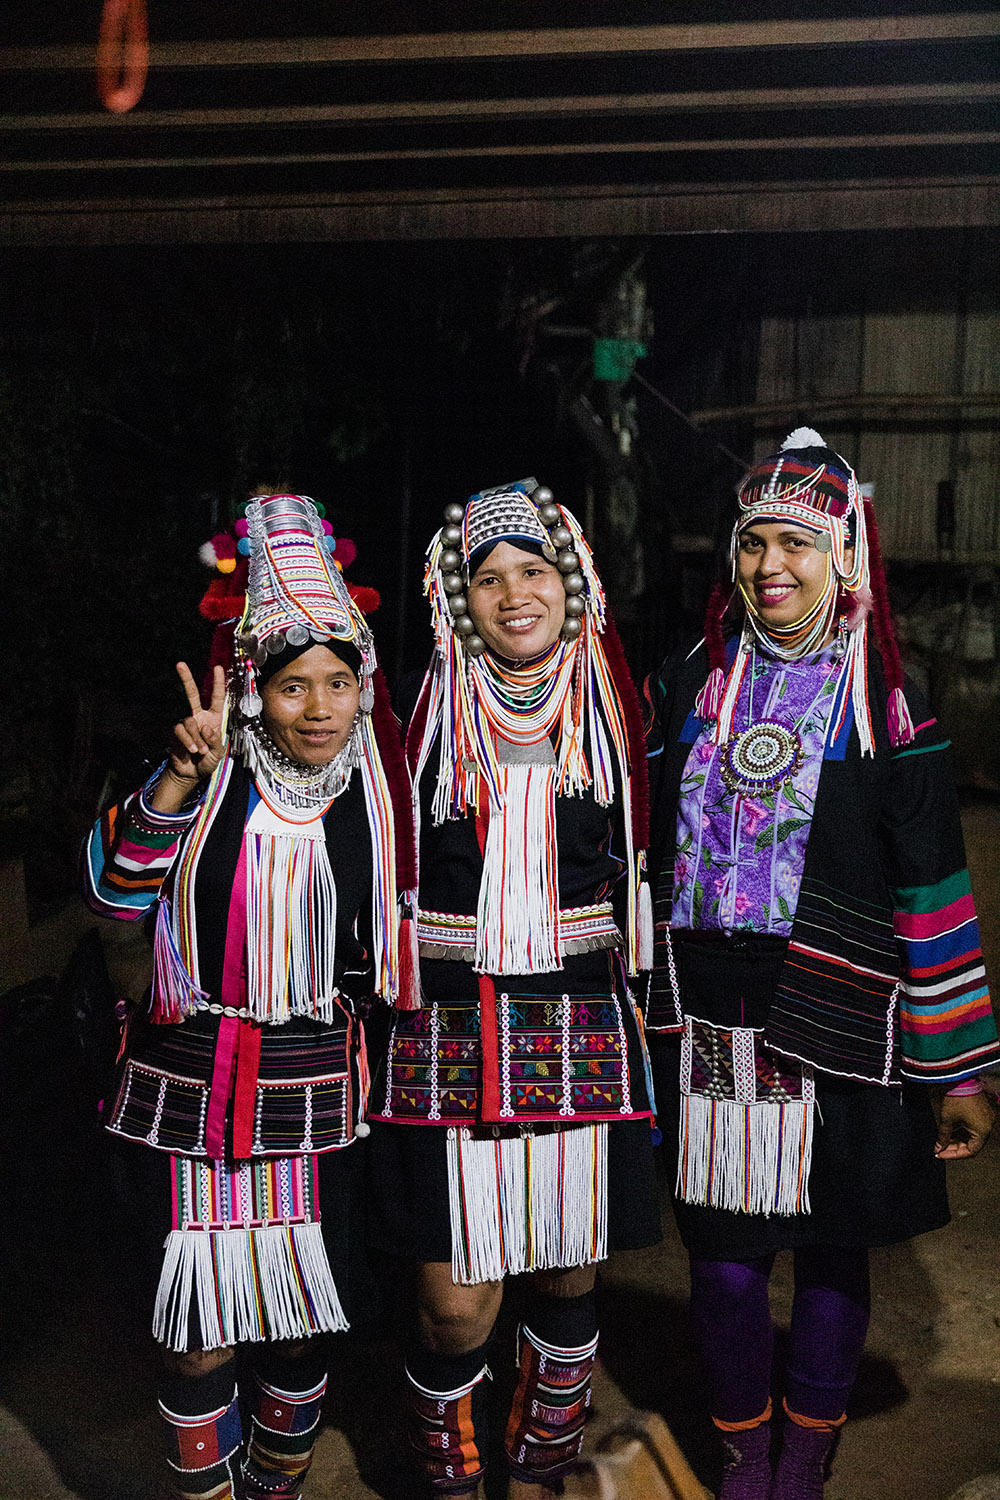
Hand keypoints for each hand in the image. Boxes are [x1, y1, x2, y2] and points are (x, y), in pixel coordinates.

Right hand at [157, 663, 226, 805]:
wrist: (191, 774)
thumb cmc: (208, 762)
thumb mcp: (219, 753)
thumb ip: (215, 740)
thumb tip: (207, 728)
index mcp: (214, 719)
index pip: (216, 698)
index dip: (218, 683)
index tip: (218, 668)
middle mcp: (199, 718)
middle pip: (191, 695)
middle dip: (186, 679)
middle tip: (180, 664)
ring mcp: (187, 725)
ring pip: (189, 721)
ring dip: (197, 738)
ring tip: (201, 751)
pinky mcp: (176, 733)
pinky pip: (180, 732)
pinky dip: (188, 741)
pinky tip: (192, 751)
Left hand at [934, 1088, 995, 1159]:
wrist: (959, 1077)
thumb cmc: (955, 1098)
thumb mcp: (947, 1119)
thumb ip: (943, 1137)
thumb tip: (938, 1149)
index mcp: (982, 1131)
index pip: (970, 1151)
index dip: (954, 1154)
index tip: (940, 1154)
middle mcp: (987, 1126)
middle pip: (971, 1144)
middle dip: (954, 1147)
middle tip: (939, 1148)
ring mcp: (985, 1118)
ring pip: (971, 1135)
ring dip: (957, 1138)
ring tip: (942, 1140)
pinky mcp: (981, 1111)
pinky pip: (972, 1126)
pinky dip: (961, 1130)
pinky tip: (948, 1131)